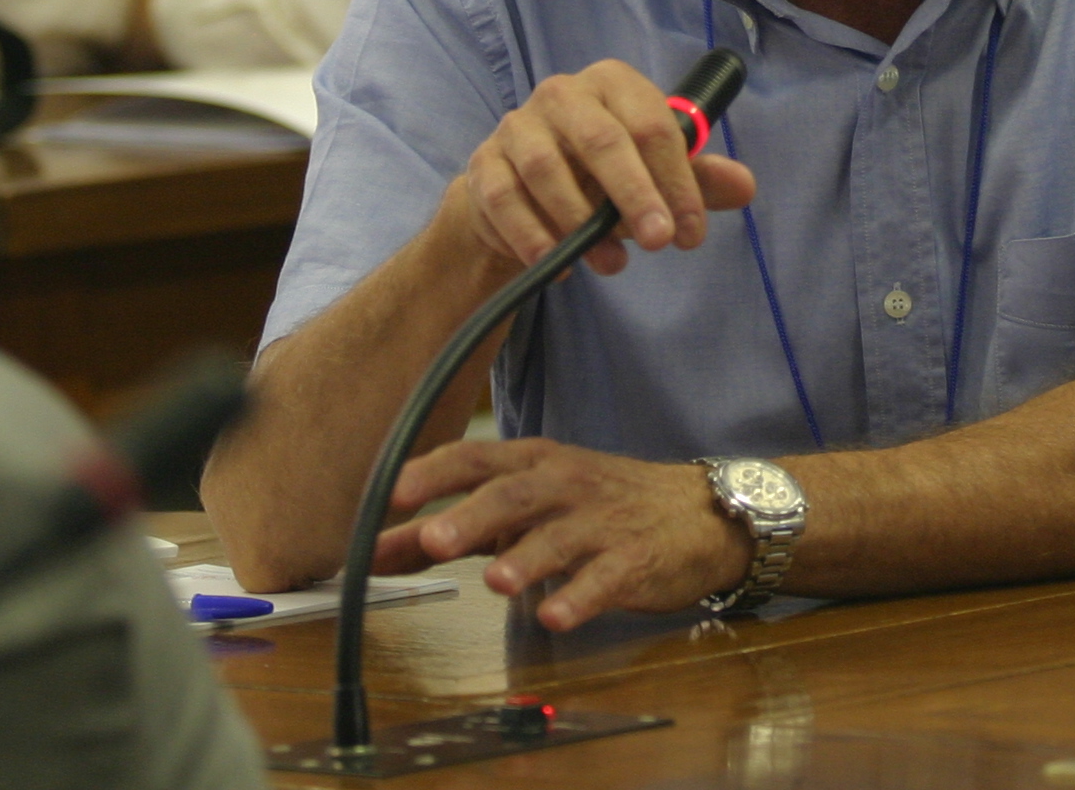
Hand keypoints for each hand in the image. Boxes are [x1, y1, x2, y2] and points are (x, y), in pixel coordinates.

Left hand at [378, 437, 754, 629]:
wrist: (699, 512)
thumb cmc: (598, 506)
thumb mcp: (527, 507)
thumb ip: (454, 528)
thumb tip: (375, 549)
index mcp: (532, 464)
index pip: (476, 459)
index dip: (432, 473)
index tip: (390, 493)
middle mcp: (564, 486)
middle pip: (513, 494)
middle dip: (471, 516)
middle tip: (432, 539)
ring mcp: (601, 523)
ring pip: (558, 537)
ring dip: (524, 559)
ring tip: (495, 582)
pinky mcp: (634, 561)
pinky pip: (604, 580)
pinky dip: (579, 597)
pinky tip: (555, 615)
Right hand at [446, 60, 756, 279]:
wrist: (523, 195)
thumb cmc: (599, 177)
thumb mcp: (653, 176)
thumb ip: (696, 180)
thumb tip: (745, 186)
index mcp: (613, 83)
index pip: (652, 124)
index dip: (676, 180)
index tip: (691, 232)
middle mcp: (563, 94)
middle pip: (601, 138)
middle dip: (634, 194)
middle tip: (661, 242)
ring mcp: (518, 126)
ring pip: (545, 168)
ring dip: (580, 223)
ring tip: (612, 263)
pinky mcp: (485, 165)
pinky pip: (505, 199)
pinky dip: (533, 236)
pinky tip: (559, 264)